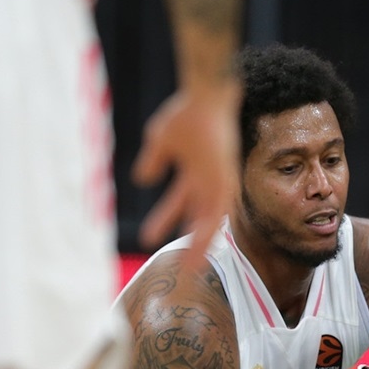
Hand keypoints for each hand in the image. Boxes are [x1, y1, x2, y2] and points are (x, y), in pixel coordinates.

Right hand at [133, 80, 242, 255]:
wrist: (205, 97)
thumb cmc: (186, 116)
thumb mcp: (161, 141)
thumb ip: (154, 162)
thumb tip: (142, 180)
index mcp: (196, 176)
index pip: (182, 206)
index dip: (169, 222)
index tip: (151, 240)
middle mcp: (211, 183)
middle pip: (200, 220)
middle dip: (191, 244)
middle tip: (185, 271)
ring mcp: (219, 181)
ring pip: (211, 220)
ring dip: (200, 243)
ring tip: (192, 267)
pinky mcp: (226, 177)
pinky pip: (220, 208)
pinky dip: (211, 224)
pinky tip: (203, 240)